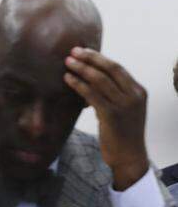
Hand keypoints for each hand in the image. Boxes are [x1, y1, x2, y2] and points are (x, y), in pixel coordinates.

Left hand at [64, 47, 149, 189]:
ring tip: (67, 62)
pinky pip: (92, 95)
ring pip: (100, 80)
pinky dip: (78, 84)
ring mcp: (125, 105)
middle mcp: (134, 96)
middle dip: (90, 58)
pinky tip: (67, 79)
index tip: (83, 50)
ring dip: (81, 68)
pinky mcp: (112, 115)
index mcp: (139, 91)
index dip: (99, 57)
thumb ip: (112, 94)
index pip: (117, 68)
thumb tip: (89, 79)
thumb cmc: (121, 132)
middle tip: (73, 51)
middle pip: (110, 69)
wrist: (129, 156)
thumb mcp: (121, 109)